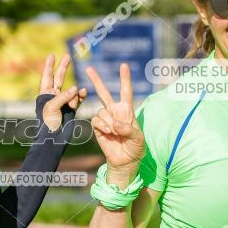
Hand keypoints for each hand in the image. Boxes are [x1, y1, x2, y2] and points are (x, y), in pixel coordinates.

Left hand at [39, 54, 87, 130]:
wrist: (54, 138)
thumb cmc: (48, 123)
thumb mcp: (52, 107)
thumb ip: (63, 96)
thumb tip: (76, 88)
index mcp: (45, 95)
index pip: (47, 77)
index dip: (49, 66)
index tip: (51, 55)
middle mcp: (54, 97)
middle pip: (59, 78)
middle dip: (63, 68)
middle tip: (67, 56)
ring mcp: (63, 102)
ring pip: (72, 91)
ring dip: (74, 95)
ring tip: (71, 106)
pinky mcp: (72, 108)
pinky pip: (78, 98)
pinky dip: (81, 96)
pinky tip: (83, 94)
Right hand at [85, 63, 144, 178]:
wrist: (124, 161)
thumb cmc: (135, 148)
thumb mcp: (138, 139)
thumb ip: (129, 129)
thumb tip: (115, 124)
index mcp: (127, 111)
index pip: (125, 92)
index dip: (124, 79)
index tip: (123, 66)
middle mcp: (115, 112)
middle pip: (104, 93)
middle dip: (96, 81)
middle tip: (89, 68)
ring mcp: (105, 119)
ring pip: (101, 111)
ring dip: (108, 121)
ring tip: (114, 132)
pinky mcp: (97, 127)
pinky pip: (96, 120)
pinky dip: (102, 126)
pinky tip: (108, 133)